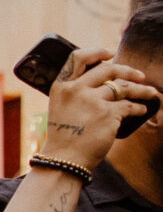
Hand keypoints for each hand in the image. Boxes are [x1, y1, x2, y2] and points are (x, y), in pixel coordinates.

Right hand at [41, 49, 156, 167]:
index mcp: (61, 86)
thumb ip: (75, 94)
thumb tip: (102, 85)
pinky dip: (139, 108)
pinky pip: (129, 106)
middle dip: (127, 70)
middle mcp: (76, 89)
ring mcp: (93, 101)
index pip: (78, 57)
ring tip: (150, 92)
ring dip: (140, 89)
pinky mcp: (108, 114)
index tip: (110, 52)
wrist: (64, 159)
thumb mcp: (61, 108)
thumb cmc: (63, 137)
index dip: (97, 52)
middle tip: (139, 75)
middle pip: (107, 69)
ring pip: (123, 87)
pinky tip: (142, 110)